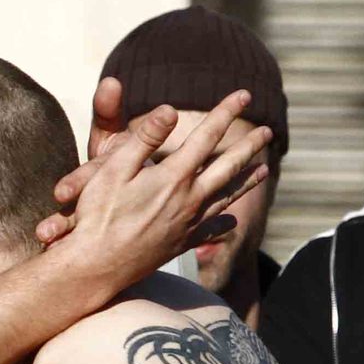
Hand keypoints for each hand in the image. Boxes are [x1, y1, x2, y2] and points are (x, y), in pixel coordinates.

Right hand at [35, 81, 270, 274]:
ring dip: (247, 181)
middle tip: (268, 131)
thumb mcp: (113, 168)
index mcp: (174, 177)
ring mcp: (187, 225)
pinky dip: (223, 223)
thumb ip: (144, 138)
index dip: (226, 112)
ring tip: (264, 170)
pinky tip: (231, 220)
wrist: (95, 268)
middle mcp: (189, 200)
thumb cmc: (97, 215)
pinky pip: (209, 231)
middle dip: (249, 146)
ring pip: (226, 198)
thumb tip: (170, 110)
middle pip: (228, 167)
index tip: (244, 95)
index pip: (207, 136)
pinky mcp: (178, 245)